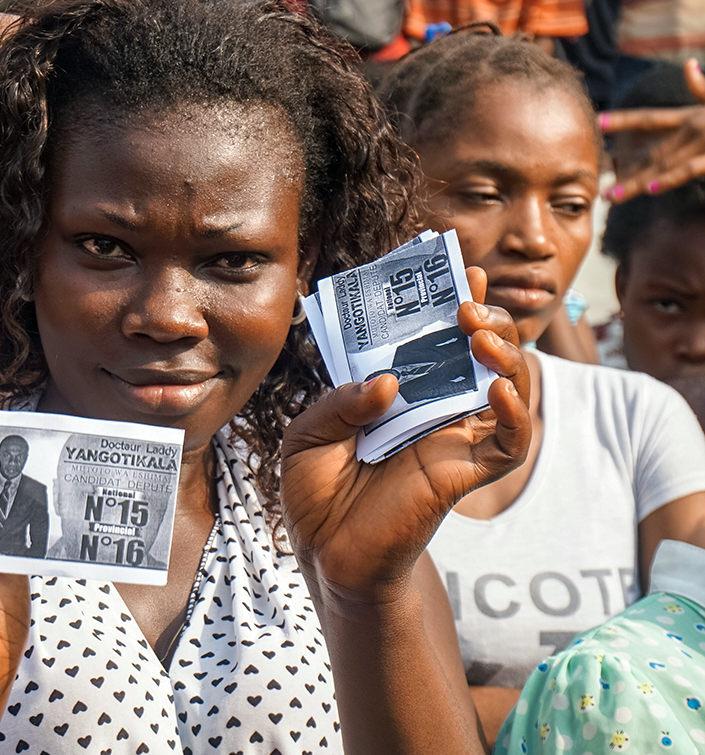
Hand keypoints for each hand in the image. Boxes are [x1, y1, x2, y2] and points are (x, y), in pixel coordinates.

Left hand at [280, 268, 530, 606]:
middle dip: (480, 318)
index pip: (430, 337)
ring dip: (501, 354)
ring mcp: (451, 438)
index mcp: (393, 390)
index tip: (456, 267)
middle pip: (475, 352)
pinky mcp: (463, 474)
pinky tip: (498, 389)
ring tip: (477, 333)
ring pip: (503, 386)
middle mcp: (428, 407)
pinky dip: (515, 415)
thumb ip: (339, 404)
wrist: (325, 555)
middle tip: (466, 299)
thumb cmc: (316, 492)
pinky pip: (507, 443)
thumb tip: (389, 383)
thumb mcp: (306, 436)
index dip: (447, 301)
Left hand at [600, 58, 704, 200]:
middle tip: (601, 191)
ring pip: (665, 164)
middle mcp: (695, 125)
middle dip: (626, 171)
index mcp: (693, 114)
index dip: (624, 119)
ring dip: (638, 181)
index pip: (651, 118)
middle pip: (652, 152)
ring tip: (614, 196)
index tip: (598, 121)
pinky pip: (691, 167)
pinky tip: (653, 188)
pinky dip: (673, 177)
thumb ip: (703, 88)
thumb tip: (689, 66)